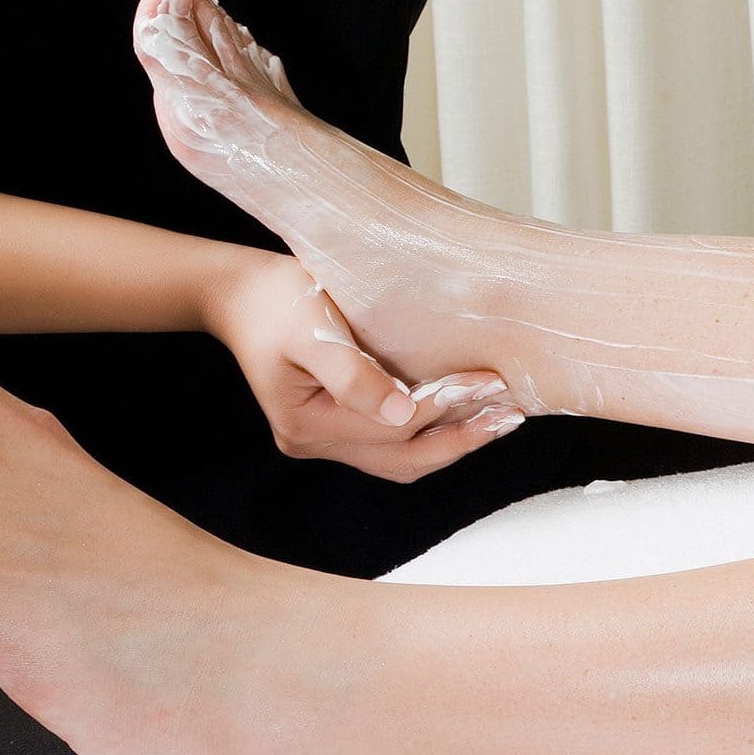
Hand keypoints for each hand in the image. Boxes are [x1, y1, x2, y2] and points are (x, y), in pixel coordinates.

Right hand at [199, 249, 520, 481]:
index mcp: (304, 424)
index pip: (393, 430)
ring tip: (499, 420)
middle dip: (462, 439)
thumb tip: (402, 416)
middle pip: (403, 459)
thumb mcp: (312, 332)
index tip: (488, 383)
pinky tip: (466, 415)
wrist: (242, 293)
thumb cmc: (277, 301)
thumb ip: (353, 375)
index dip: (445, 409)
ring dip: (452, 442)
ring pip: (402, 460)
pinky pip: (393, 446)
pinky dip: (432, 434)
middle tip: (510, 414)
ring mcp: (325, 441)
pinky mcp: (338, 428)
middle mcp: (313, 443)